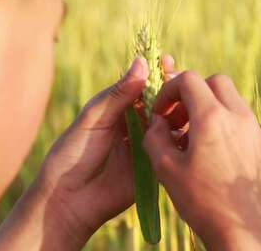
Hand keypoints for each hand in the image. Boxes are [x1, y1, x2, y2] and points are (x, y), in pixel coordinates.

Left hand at [0, 55, 174, 250]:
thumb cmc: (72, 154)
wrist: (69, 199)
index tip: (166, 60)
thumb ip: (117, 94)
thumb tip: (141, 62)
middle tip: (182, 83)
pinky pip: (171, 150)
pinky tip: (191, 127)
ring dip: (179, 112)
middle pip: (159, 103)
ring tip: (187, 103)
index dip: (154, 74)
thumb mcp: (93, 118)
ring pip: (168, 124)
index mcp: (118, 109)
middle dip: (171, 91)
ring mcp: (146, 145)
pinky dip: (181, 138)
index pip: (141, 86)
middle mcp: (134, 125)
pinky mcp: (154, 166)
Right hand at [142, 71, 260, 250]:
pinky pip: (243, 121)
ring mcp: (255, 130)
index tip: (161, 113)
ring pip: (231, 100)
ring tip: (194, 140)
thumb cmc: (203, 202)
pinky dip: (225, 124)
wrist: (244, 231)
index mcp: (212, 117)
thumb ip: (155, 137)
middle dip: (192, 93)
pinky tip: (214, 154)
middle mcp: (238, 117)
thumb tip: (157, 122)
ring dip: (209, 108)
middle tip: (179, 120)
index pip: (189, 79)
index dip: (169, 91)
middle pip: (215, 82)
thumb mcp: (166, 169)